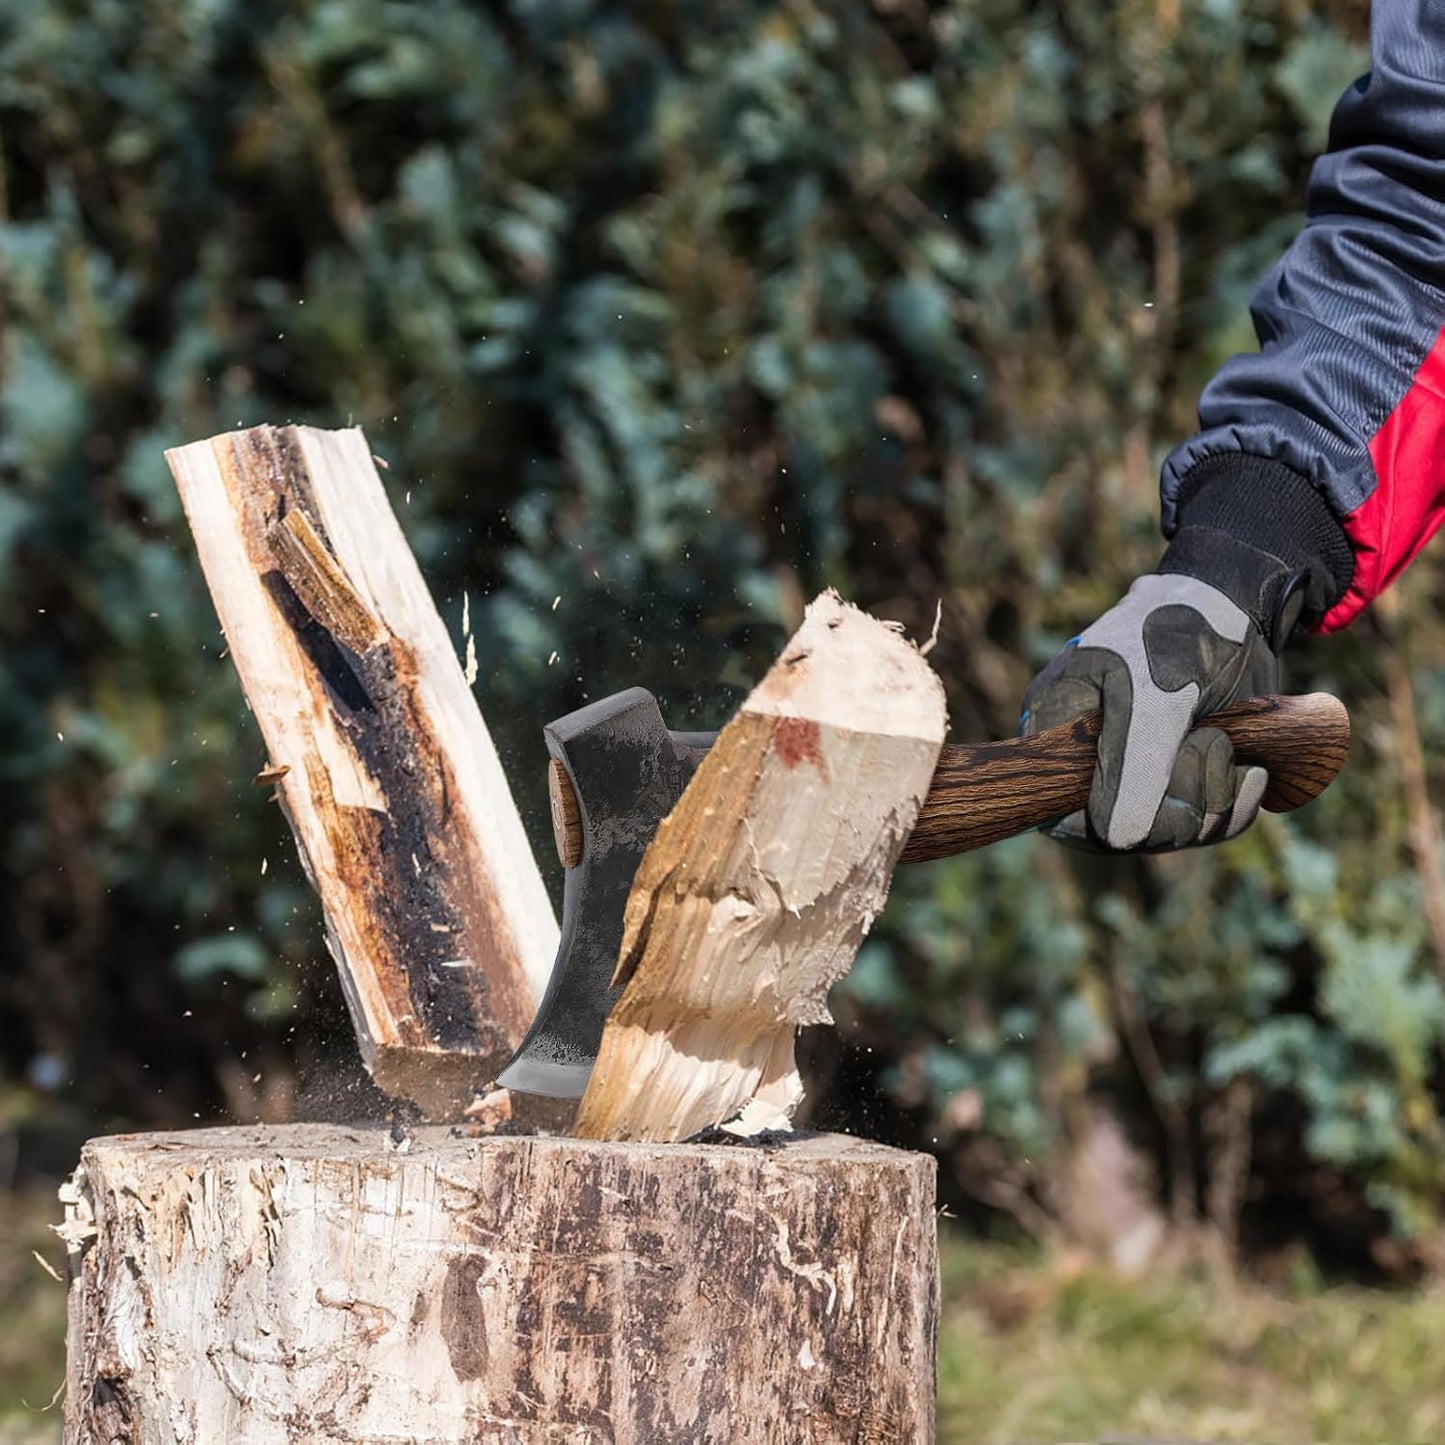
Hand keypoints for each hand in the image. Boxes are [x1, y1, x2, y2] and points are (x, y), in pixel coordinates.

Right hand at [1021, 532, 1298, 850]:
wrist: (1236, 610)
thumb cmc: (1177, 634)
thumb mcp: (1155, 696)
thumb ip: (1134, 765)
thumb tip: (1118, 841)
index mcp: (1054, 732)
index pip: (1060, 811)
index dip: (1107, 822)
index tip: (1157, 801)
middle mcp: (1088, 762)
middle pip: (1122, 833)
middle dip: (1181, 805)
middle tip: (1211, 745)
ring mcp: (1138, 776)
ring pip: (1172, 833)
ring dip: (1216, 800)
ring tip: (1231, 745)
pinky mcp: (1183, 782)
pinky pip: (1205, 825)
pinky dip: (1235, 804)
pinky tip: (1252, 770)